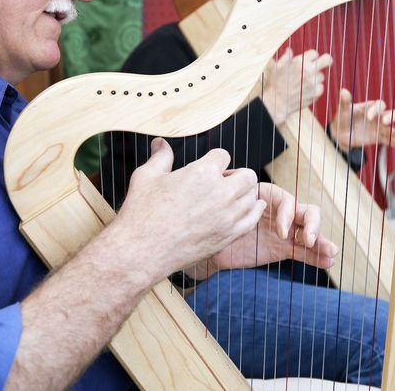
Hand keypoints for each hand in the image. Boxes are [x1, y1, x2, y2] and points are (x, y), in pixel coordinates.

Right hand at [113, 138, 266, 280]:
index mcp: (202, 172)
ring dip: (244, 193)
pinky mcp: (229, 236)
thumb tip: (161, 142)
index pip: (223, 155)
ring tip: (231, 196)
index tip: (210, 166)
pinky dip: (252, 212)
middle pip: (247, 175)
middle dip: (236, 175)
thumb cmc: (141, 213)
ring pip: (253, 197)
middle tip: (223, 181)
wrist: (141, 251)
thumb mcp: (147, 176)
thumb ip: (161, 157)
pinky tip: (246, 209)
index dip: (215, 159)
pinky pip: (252, 220)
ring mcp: (227, 216)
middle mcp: (220, 193)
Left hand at [189, 182, 337, 278]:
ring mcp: (283, 231)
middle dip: (311, 225)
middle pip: (305, 212)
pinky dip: (316, 257)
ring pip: (309, 233)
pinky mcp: (283, 249)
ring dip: (321, 241)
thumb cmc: (214, 222)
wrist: (209, 247)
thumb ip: (232, 199)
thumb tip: (230, 178)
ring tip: (331, 252)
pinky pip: (303, 252)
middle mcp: (279, 212)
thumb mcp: (222, 209)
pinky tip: (327, 262)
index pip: (286, 199)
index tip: (281, 232)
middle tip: (309, 241)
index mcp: (266, 196)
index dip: (288, 214)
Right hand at [263, 48, 332, 124]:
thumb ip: (286, 57)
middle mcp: (308, 71)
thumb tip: (289, 51)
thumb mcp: (277, 67)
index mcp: (299, 62)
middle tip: (325, 62)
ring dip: (315, 78)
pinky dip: (315, 88)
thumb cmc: (275, 84)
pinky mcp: (317, 93)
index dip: (311, 57)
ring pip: (321, 76)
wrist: (277, 103)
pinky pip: (320, 87)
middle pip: (327, 60)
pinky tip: (305, 91)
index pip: (315, 53)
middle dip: (326, 60)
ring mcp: (314, 82)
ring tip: (304, 83)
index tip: (309, 61)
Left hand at [329, 88, 394, 151]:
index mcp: (370, 107)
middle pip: (390, 114)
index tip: (368, 117)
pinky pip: (388, 140)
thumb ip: (344, 102)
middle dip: (390, 117)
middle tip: (385, 122)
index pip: (378, 106)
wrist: (340, 134)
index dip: (375, 110)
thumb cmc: (343, 118)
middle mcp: (377, 116)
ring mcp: (379, 128)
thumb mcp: (343, 111)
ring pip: (391, 128)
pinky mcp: (378, 138)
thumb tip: (343, 91)